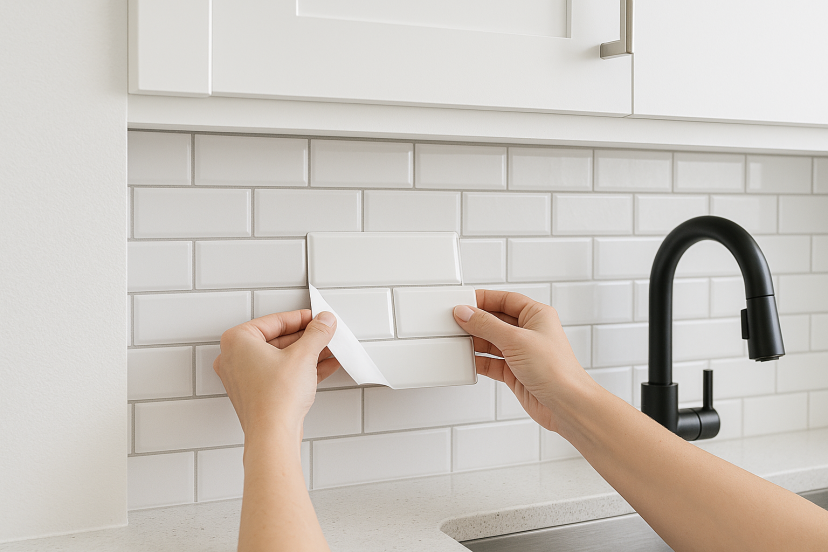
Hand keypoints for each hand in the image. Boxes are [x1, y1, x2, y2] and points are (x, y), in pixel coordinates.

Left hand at [213, 310, 339, 440]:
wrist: (273, 436)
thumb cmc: (274, 399)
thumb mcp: (303, 355)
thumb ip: (317, 333)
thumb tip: (324, 322)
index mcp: (237, 341)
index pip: (275, 321)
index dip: (302, 319)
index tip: (317, 319)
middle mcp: (235, 358)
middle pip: (278, 339)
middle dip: (306, 338)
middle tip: (325, 333)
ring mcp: (245, 378)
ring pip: (281, 358)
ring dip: (307, 354)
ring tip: (329, 349)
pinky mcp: (257, 394)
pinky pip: (281, 374)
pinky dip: (301, 369)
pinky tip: (323, 366)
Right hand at [453, 290, 593, 432]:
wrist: (566, 405)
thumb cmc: (557, 371)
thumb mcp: (516, 340)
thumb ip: (487, 326)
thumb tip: (466, 313)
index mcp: (537, 315)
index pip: (505, 299)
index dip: (483, 299)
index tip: (463, 302)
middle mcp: (529, 332)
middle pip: (495, 320)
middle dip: (475, 321)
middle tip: (455, 322)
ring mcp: (521, 353)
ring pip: (491, 341)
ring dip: (475, 342)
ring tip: (457, 340)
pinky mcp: (515, 372)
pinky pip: (491, 361)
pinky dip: (478, 361)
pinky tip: (467, 360)